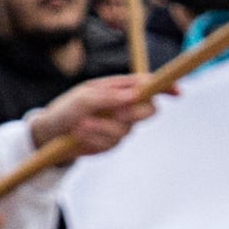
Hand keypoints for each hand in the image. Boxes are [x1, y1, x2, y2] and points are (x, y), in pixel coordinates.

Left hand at [27, 74, 154, 158]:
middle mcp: (124, 105)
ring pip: (127, 129)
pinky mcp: (112, 142)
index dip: (166, 87)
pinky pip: (112, 143)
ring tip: (80, 124)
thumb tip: (135, 95)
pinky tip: (80, 134)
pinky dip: (95, 139)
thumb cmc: (66, 109)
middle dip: (133, 114)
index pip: (148, 85)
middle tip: (115, 114)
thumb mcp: (83, 98)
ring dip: (101, 128)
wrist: (51, 134)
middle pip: (148, 110)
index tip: (177, 92)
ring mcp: (120, 125)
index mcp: (119, 88)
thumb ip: (109, 96)